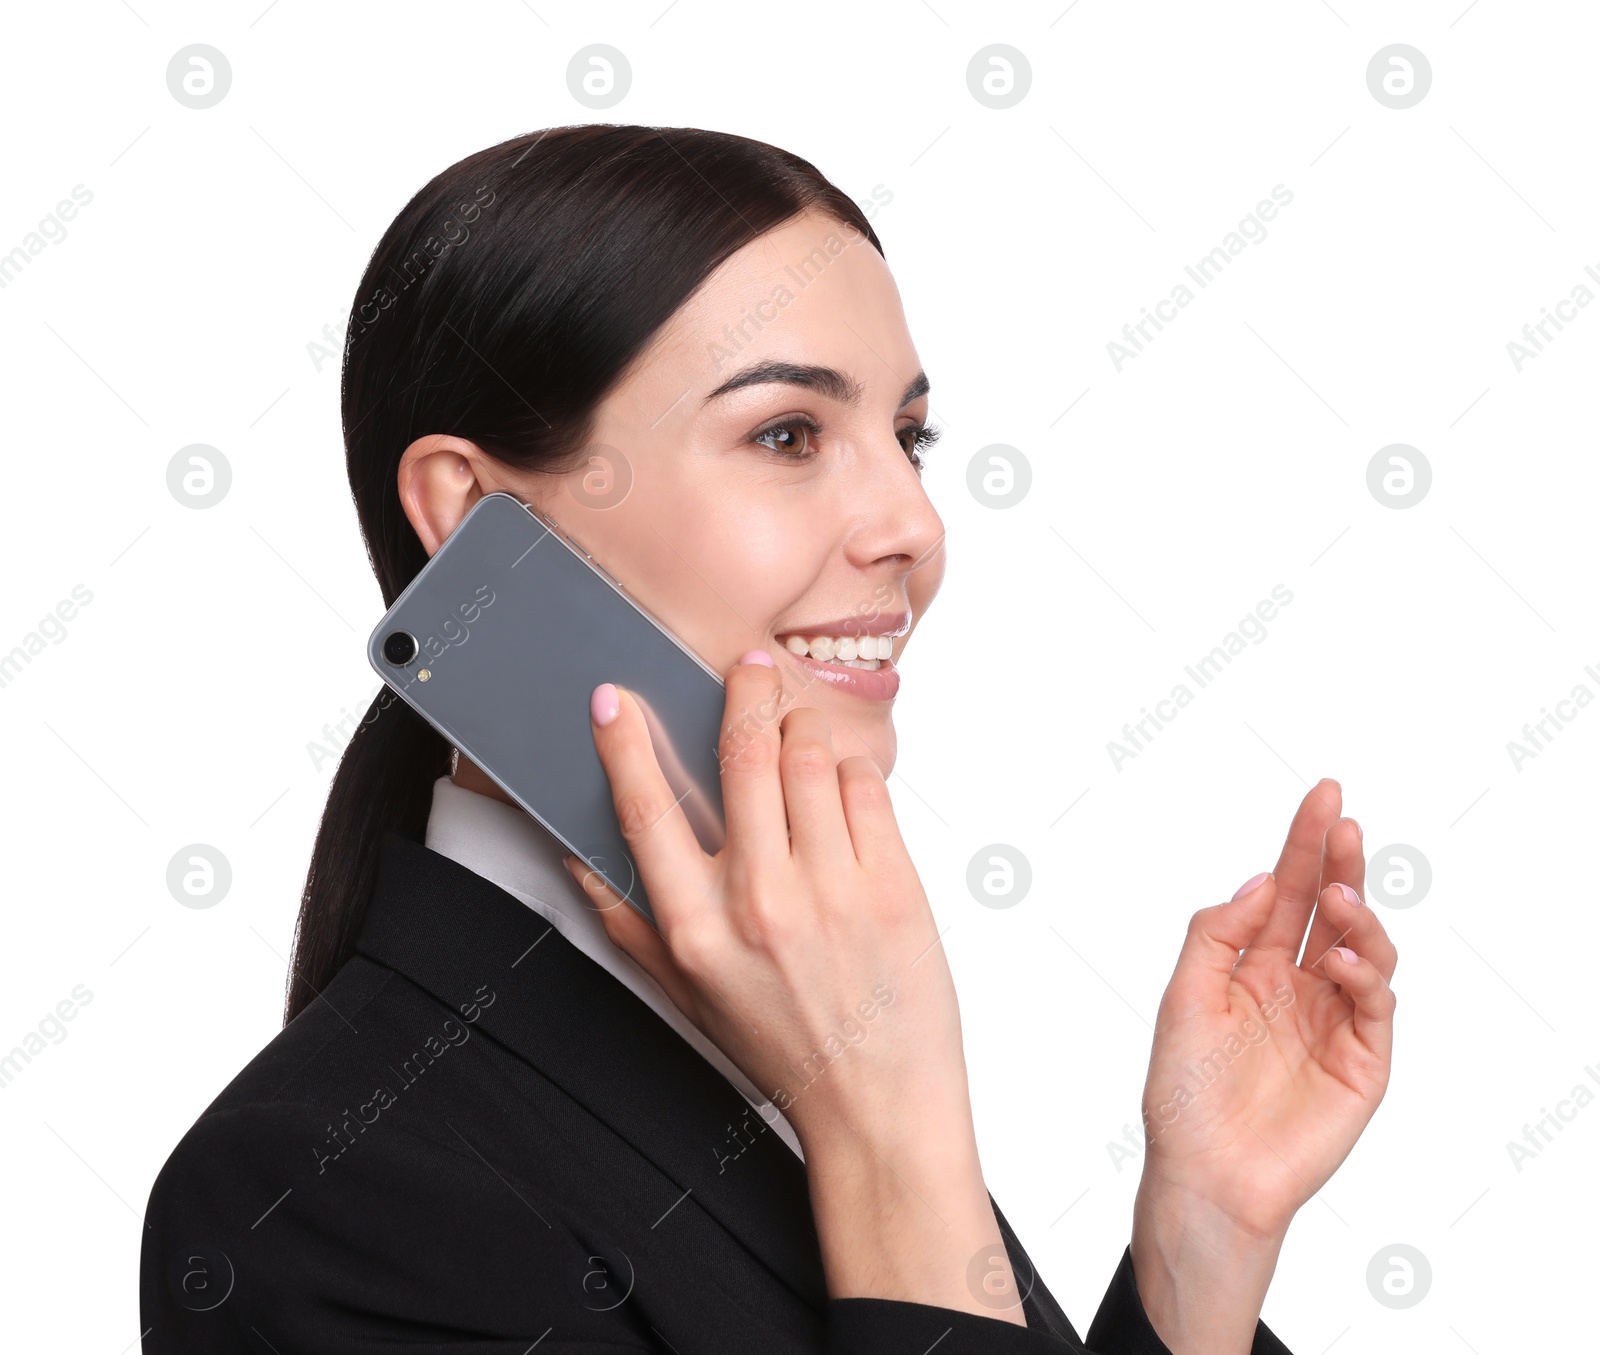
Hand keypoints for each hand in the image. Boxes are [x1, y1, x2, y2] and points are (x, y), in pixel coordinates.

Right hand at [563, 654, 1022, 1321]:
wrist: (878, 1101)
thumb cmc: (783, 1045)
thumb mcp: (687, 993)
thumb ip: (628, 921)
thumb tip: (579, 857)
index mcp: (698, 928)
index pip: (648, 810)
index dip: (625, 745)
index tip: (615, 700)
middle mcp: (761, 901)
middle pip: (744, 754)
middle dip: (745, 692)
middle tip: (750, 668)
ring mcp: (832, 889)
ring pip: (812, 756)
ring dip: (804, 729)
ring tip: (802, 734)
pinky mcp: (892, 883)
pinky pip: (867, 787)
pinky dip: (853, 773)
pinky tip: (844, 792)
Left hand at [1137, 778, 1396, 1238]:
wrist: (1204, 1172)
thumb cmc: (1183, 1093)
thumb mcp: (1184, 996)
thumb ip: (1217, 934)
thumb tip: (1264, 879)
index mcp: (1252, 965)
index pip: (1286, 891)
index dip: (1304, 843)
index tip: (1323, 796)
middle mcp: (1296, 985)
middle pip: (1329, 909)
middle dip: (1339, 862)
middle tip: (1343, 821)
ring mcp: (1333, 1020)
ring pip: (1362, 948)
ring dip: (1354, 914)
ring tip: (1338, 895)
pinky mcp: (1362, 1061)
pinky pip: (1373, 1005)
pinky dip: (1363, 974)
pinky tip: (1335, 959)